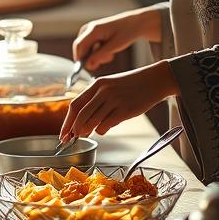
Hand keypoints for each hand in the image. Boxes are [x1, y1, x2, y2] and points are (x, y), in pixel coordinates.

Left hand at [57, 61, 176, 139]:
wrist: (154, 80)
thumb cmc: (131, 85)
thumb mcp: (110, 86)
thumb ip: (96, 101)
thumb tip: (83, 124)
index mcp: (97, 84)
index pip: (75, 105)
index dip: (67, 121)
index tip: (63, 133)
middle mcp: (103, 91)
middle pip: (81, 115)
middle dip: (74, 130)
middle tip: (71, 139)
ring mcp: (114, 100)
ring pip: (93, 122)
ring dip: (88, 131)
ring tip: (89, 132)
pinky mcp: (125, 110)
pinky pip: (107, 125)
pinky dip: (102, 130)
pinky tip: (104, 128)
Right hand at [72, 7, 162, 70]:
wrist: (133, 23)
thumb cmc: (126, 33)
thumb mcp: (115, 46)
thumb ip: (100, 56)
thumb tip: (87, 66)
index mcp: (93, 29)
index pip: (79, 46)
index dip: (81, 59)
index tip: (92, 68)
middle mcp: (87, 28)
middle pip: (80, 49)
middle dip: (91, 58)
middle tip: (107, 60)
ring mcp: (88, 30)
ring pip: (85, 49)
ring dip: (95, 56)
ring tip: (110, 55)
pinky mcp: (90, 33)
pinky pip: (88, 47)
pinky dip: (97, 52)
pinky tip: (108, 50)